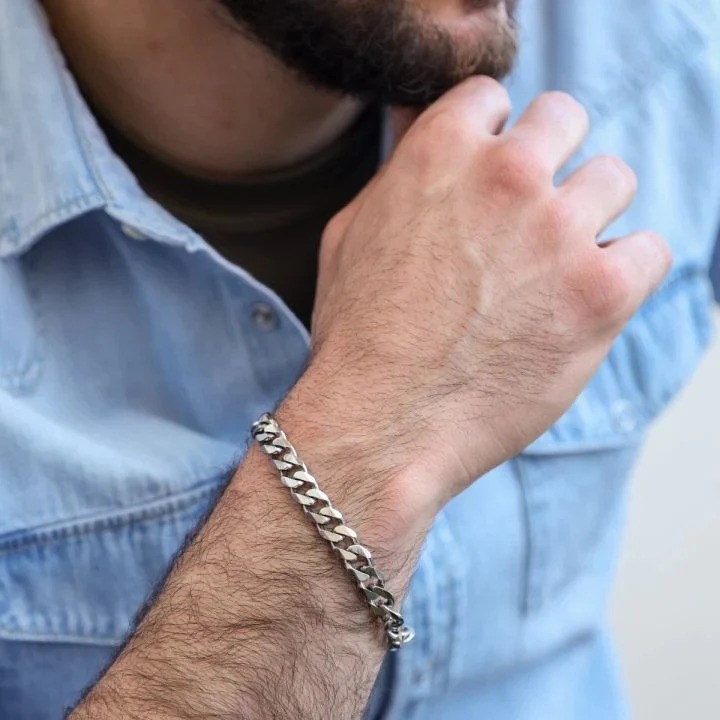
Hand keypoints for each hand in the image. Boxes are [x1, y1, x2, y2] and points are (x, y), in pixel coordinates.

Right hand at [294, 77, 669, 533]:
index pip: (494, 98)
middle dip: (548, 160)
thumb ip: (399, 174)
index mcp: (440, 151)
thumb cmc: (358, 334)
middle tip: (528, 216)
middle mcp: (507, 176)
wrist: (381, 422)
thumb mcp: (349, 232)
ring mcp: (558, 232)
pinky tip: (582, 303)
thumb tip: (423, 132)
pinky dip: (624, 274)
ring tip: (554, 267)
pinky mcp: (600, 293)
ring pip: (614, 178)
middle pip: (565, 118)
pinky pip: (648, 251)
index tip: (490, 176)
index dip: (491, 138)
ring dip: (588, 215)